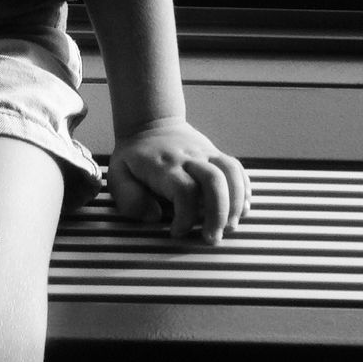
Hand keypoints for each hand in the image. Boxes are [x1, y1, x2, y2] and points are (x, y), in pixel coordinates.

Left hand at [107, 117, 251, 242]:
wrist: (151, 123)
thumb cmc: (133, 156)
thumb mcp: (118, 175)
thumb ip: (130, 199)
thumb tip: (155, 218)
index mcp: (164, 166)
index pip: (184, 190)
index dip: (185, 216)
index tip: (176, 233)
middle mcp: (189, 158)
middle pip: (214, 180)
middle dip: (218, 213)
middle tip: (212, 239)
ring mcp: (206, 153)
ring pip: (231, 172)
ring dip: (236, 202)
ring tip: (231, 227)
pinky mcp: (216, 153)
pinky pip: (237, 168)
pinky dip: (245, 188)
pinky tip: (243, 207)